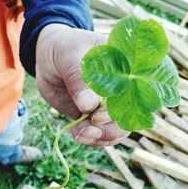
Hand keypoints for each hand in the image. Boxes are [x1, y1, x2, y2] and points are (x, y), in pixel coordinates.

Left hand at [36, 24, 129, 145]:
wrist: (48, 60)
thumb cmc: (65, 49)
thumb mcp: (70, 56)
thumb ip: (79, 78)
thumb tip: (88, 106)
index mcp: (127, 68)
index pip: (139, 90)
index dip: (125, 107)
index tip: (99, 115)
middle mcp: (123, 89)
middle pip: (131, 115)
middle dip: (112, 129)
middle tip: (90, 129)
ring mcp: (110, 105)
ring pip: (118, 129)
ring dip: (101, 138)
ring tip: (80, 135)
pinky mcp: (96, 116)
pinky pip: (101, 134)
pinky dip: (91, 139)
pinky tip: (77, 134)